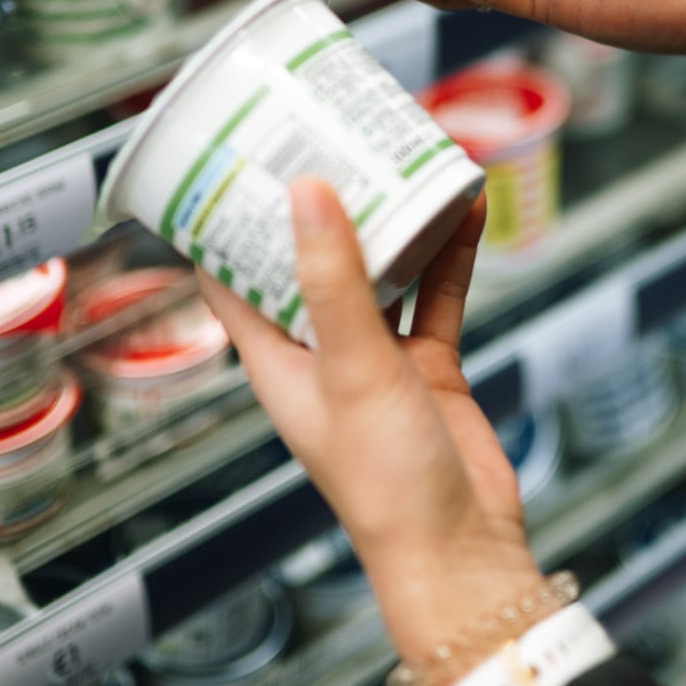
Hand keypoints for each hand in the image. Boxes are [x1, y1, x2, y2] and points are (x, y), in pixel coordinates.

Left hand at [197, 180, 541, 665]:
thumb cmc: (386, 486)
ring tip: (398, 159)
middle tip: (325, 137)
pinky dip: (448, 252)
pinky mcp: (427, 366)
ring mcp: (375, 359)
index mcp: (275, 361)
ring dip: (388, 220)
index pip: (228, 277)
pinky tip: (463, 208)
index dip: (223, 218)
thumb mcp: (352, 367)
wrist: (461, 548)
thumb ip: (334, 279)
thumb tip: (307, 192)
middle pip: (306, 260)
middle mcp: (319, 354)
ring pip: (377, 269)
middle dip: (317, 204)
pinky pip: (436, 293)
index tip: (231, 158)